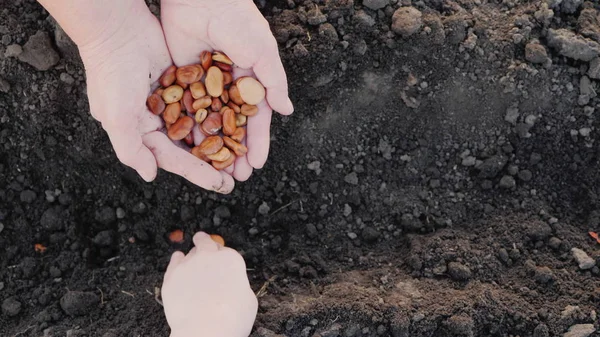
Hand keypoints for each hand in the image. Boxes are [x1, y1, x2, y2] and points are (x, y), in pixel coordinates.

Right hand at [79, 1, 233, 192]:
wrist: (118, 27)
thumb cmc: (112, 74)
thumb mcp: (116, 116)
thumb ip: (131, 149)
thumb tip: (150, 175)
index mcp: (139, 132)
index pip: (172, 158)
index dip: (197, 172)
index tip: (221, 185)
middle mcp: (154, 119)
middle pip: (189, 146)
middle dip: (212, 162)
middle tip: (237, 176)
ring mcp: (169, 100)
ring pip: (199, 125)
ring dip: (219, 140)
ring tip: (242, 154)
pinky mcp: (181, 81)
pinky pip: (202, 101)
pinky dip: (218, 111)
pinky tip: (238, 121)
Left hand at [161, 0, 293, 181]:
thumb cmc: (237, 20)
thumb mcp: (263, 51)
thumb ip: (274, 82)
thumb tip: (287, 111)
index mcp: (251, 79)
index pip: (256, 118)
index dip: (258, 141)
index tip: (257, 164)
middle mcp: (228, 85)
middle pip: (232, 126)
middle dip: (235, 151)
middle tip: (236, 177)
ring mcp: (205, 84)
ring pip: (209, 122)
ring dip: (211, 147)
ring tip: (212, 172)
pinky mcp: (182, 79)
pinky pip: (185, 109)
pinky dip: (187, 128)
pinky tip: (188, 150)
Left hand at [162, 232, 257, 336]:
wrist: (205, 330)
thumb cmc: (231, 318)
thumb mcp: (249, 299)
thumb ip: (239, 285)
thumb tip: (234, 285)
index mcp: (231, 260)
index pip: (227, 251)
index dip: (224, 257)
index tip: (222, 262)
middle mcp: (209, 257)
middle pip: (206, 242)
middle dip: (206, 242)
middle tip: (204, 243)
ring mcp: (189, 265)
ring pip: (190, 252)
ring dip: (193, 256)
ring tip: (193, 263)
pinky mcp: (172, 276)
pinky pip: (174, 261)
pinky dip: (177, 260)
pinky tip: (178, 259)